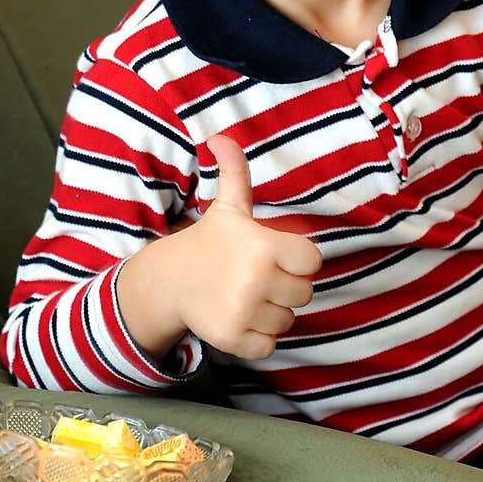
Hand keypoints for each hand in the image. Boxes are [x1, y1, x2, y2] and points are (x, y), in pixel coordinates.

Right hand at [118, 132, 320, 361]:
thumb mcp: (227, 207)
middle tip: (259, 277)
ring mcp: (244, 311)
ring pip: (288, 320)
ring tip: (247, 296)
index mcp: (263, 245)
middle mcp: (256, 279)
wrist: (170, 280)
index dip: (297, 259)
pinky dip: (258, 337)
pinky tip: (240, 317)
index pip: (312, 261)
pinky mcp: (233, 338)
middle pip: (304, 293)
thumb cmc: (210, 242)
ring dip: (273, 312)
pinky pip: (269, 345)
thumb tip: (221, 136)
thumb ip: (236, 172)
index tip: (275, 256)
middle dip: (286, 286)